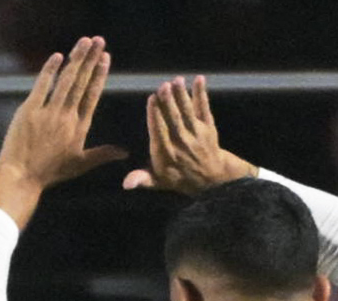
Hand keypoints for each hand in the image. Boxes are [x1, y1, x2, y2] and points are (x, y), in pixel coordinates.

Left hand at [0, 35, 126, 195]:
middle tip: (99, 40)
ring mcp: (48, 112)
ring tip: (85, 41)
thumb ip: (103, 154)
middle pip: (81, 83)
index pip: (92, 96)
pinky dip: (50, 70)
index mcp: (79, 128)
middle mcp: (67, 117)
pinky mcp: (29, 110)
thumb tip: (125, 153)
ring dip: (76, 59)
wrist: (22, 177)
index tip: (106, 58)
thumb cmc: (50, 172)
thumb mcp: (80, 165)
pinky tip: (58, 55)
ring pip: (66, 80)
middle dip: (91, 60)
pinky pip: (42, 85)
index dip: (99, 75)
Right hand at [123, 75, 253, 195]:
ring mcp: (197, 134)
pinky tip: (200, 79)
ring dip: (182, 95)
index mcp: (167, 154)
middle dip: (169, 102)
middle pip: (174, 119)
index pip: (159, 131)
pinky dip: (202, 94)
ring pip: (188, 112)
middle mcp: (182, 143)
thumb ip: (141, 179)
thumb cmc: (178, 177)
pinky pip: (205, 109)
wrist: (210, 179)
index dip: (156, 115)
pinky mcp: (208, 127)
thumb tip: (126, 184)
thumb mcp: (158, 182)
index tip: (151, 99)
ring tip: (177, 80)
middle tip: (163, 86)